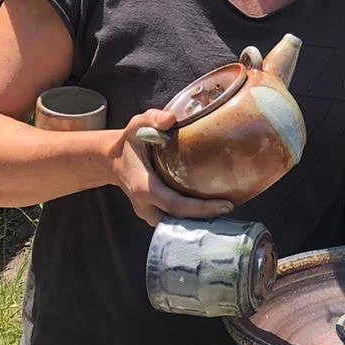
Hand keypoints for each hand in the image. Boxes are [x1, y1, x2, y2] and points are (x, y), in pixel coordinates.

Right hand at [108, 109, 232, 227]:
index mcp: (143, 187)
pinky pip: (174, 222)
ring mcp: (148, 213)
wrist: (113, 160)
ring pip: (177, 225)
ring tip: (225, 210)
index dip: (200, 208)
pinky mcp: (153, 214)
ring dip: (200, 221)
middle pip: (179, 220)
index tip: (226, 205)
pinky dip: (192, 218)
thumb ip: (152, 118)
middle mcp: (145, 206)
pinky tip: (212, 208)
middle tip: (231, 208)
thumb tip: (171, 119)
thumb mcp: (137, 124)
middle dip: (205, 218)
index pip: (175, 204)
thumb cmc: (129, 142)